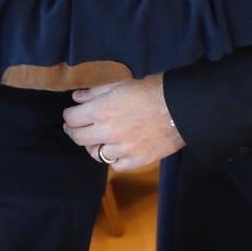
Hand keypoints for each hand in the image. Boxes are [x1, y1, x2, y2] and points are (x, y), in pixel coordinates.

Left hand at [63, 74, 182, 171]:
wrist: (182, 108)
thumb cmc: (153, 90)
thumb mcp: (122, 84)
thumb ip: (96, 92)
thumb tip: (76, 98)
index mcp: (102, 111)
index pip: (72, 119)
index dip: (69, 115)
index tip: (72, 114)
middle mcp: (107, 133)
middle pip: (78, 138)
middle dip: (74, 131)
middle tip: (77, 127)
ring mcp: (122, 150)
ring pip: (95, 154)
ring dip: (94, 145)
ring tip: (98, 139)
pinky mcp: (136, 161)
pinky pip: (115, 165)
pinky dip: (113, 159)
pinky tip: (116, 150)